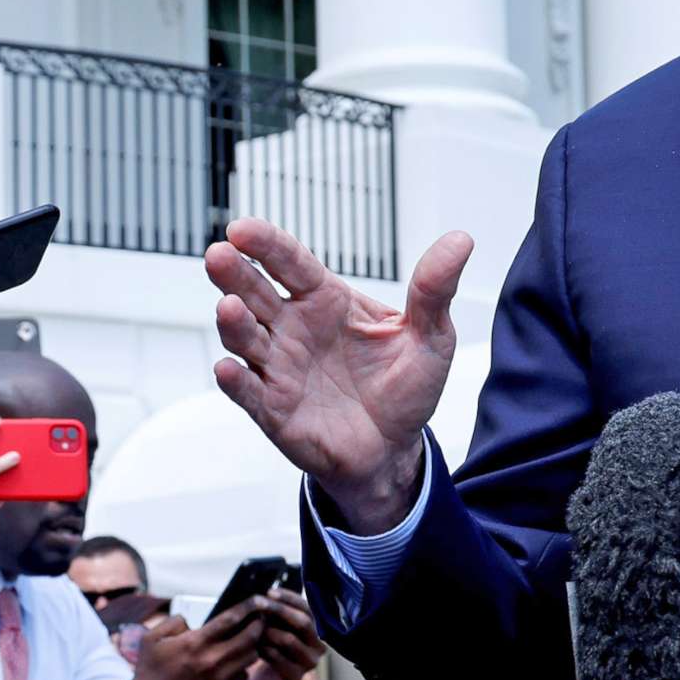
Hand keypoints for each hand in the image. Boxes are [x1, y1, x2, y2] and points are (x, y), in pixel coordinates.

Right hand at [123, 603, 265, 679]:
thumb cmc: (148, 671)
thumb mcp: (151, 639)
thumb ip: (173, 623)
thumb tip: (189, 621)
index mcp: (195, 642)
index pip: (229, 620)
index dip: (247, 608)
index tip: (257, 600)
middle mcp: (210, 658)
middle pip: (248, 638)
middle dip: (259, 625)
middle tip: (261, 617)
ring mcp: (217, 676)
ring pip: (250, 657)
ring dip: (254, 645)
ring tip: (253, 637)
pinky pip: (242, 675)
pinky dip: (245, 667)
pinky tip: (239, 661)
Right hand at [206, 217, 473, 532]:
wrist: (394, 450)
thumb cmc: (405, 388)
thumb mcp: (430, 337)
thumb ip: (434, 290)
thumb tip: (460, 240)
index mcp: (324, 300)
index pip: (290, 263)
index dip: (266, 244)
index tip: (242, 228)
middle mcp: (293, 328)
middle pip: (255, 292)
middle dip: (234, 274)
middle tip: (219, 255)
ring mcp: (279, 367)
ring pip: (245, 339)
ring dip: (233, 324)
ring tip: (229, 308)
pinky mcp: (273, 410)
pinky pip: (248, 393)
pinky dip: (235, 381)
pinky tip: (228, 368)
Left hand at [226, 589, 322, 679]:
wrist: (262, 678)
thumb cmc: (270, 644)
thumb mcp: (275, 624)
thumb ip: (276, 611)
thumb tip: (268, 595)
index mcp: (316, 629)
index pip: (307, 608)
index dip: (289, 598)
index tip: (270, 592)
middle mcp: (318, 645)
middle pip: (303, 622)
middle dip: (280, 611)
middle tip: (260, 605)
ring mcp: (310, 662)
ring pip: (290, 639)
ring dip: (269, 631)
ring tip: (255, 629)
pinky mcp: (296, 676)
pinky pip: (278, 657)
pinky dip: (264, 648)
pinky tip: (256, 646)